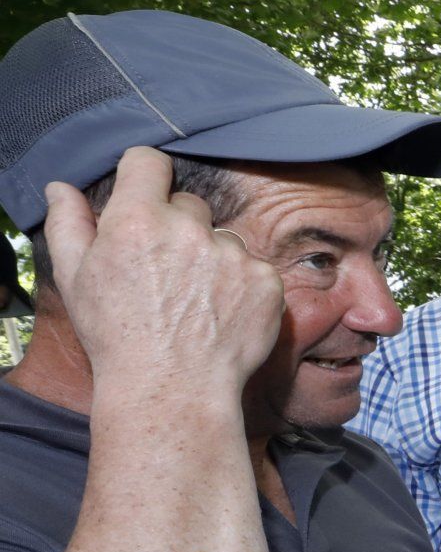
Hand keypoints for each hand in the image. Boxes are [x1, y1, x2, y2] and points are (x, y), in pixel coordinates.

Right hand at [42, 148, 282, 401]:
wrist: (172, 389)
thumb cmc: (116, 335)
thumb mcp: (75, 279)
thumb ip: (69, 224)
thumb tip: (63, 187)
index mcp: (136, 220)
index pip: (148, 162)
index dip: (144, 175)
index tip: (144, 192)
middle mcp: (189, 229)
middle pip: (189, 204)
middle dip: (177, 227)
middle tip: (164, 273)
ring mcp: (233, 255)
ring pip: (222, 237)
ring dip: (211, 257)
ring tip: (192, 300)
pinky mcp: (266, 281)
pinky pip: (253, 267)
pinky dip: (242, 285)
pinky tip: (220, 314)